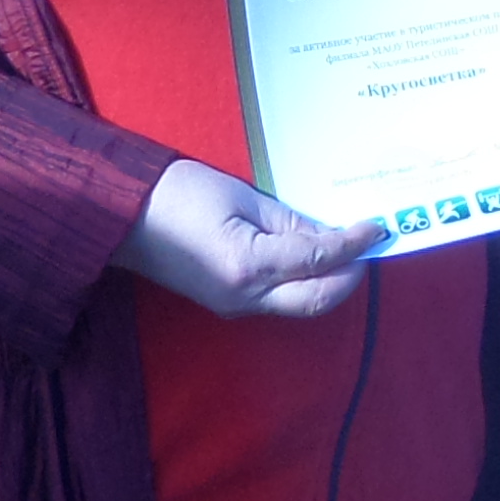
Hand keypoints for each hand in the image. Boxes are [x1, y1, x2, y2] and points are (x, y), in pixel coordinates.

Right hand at [113, 157, 378, 320]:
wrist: (121, 217)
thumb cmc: (175, 194)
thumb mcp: (241, 196)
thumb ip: (289, 220)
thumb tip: (329, 233)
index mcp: (248, 265)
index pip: (319, 260)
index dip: (354, 243)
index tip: (378, 226)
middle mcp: (246, 297)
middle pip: (318, 299)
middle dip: (351, 274)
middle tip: (370, 243)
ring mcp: (236, 306)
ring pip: (301, 303)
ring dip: (330, 280)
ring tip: (348, 248)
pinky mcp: (228, 304)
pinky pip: (279, 299)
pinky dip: (304, 281)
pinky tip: (313, 256)